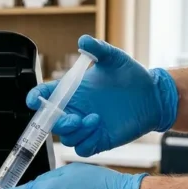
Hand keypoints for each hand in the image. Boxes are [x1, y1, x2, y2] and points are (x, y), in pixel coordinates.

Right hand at [35, 35, 178, 156]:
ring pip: (67, 138)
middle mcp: (76, 110)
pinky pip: (82, 149)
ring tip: (94, 120)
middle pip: (52, 122)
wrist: (153, 96)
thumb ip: (98, 49)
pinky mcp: (98, 140)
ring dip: (75, 132)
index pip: (45, 96)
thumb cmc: (131, 76)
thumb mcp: (114, 59)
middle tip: (74, 117)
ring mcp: (86, 127)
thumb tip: (84, 40)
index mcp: (73, 91)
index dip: (35, 98)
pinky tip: (98, 128)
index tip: (34, 100)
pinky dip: (85, 142)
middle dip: (58, 122)